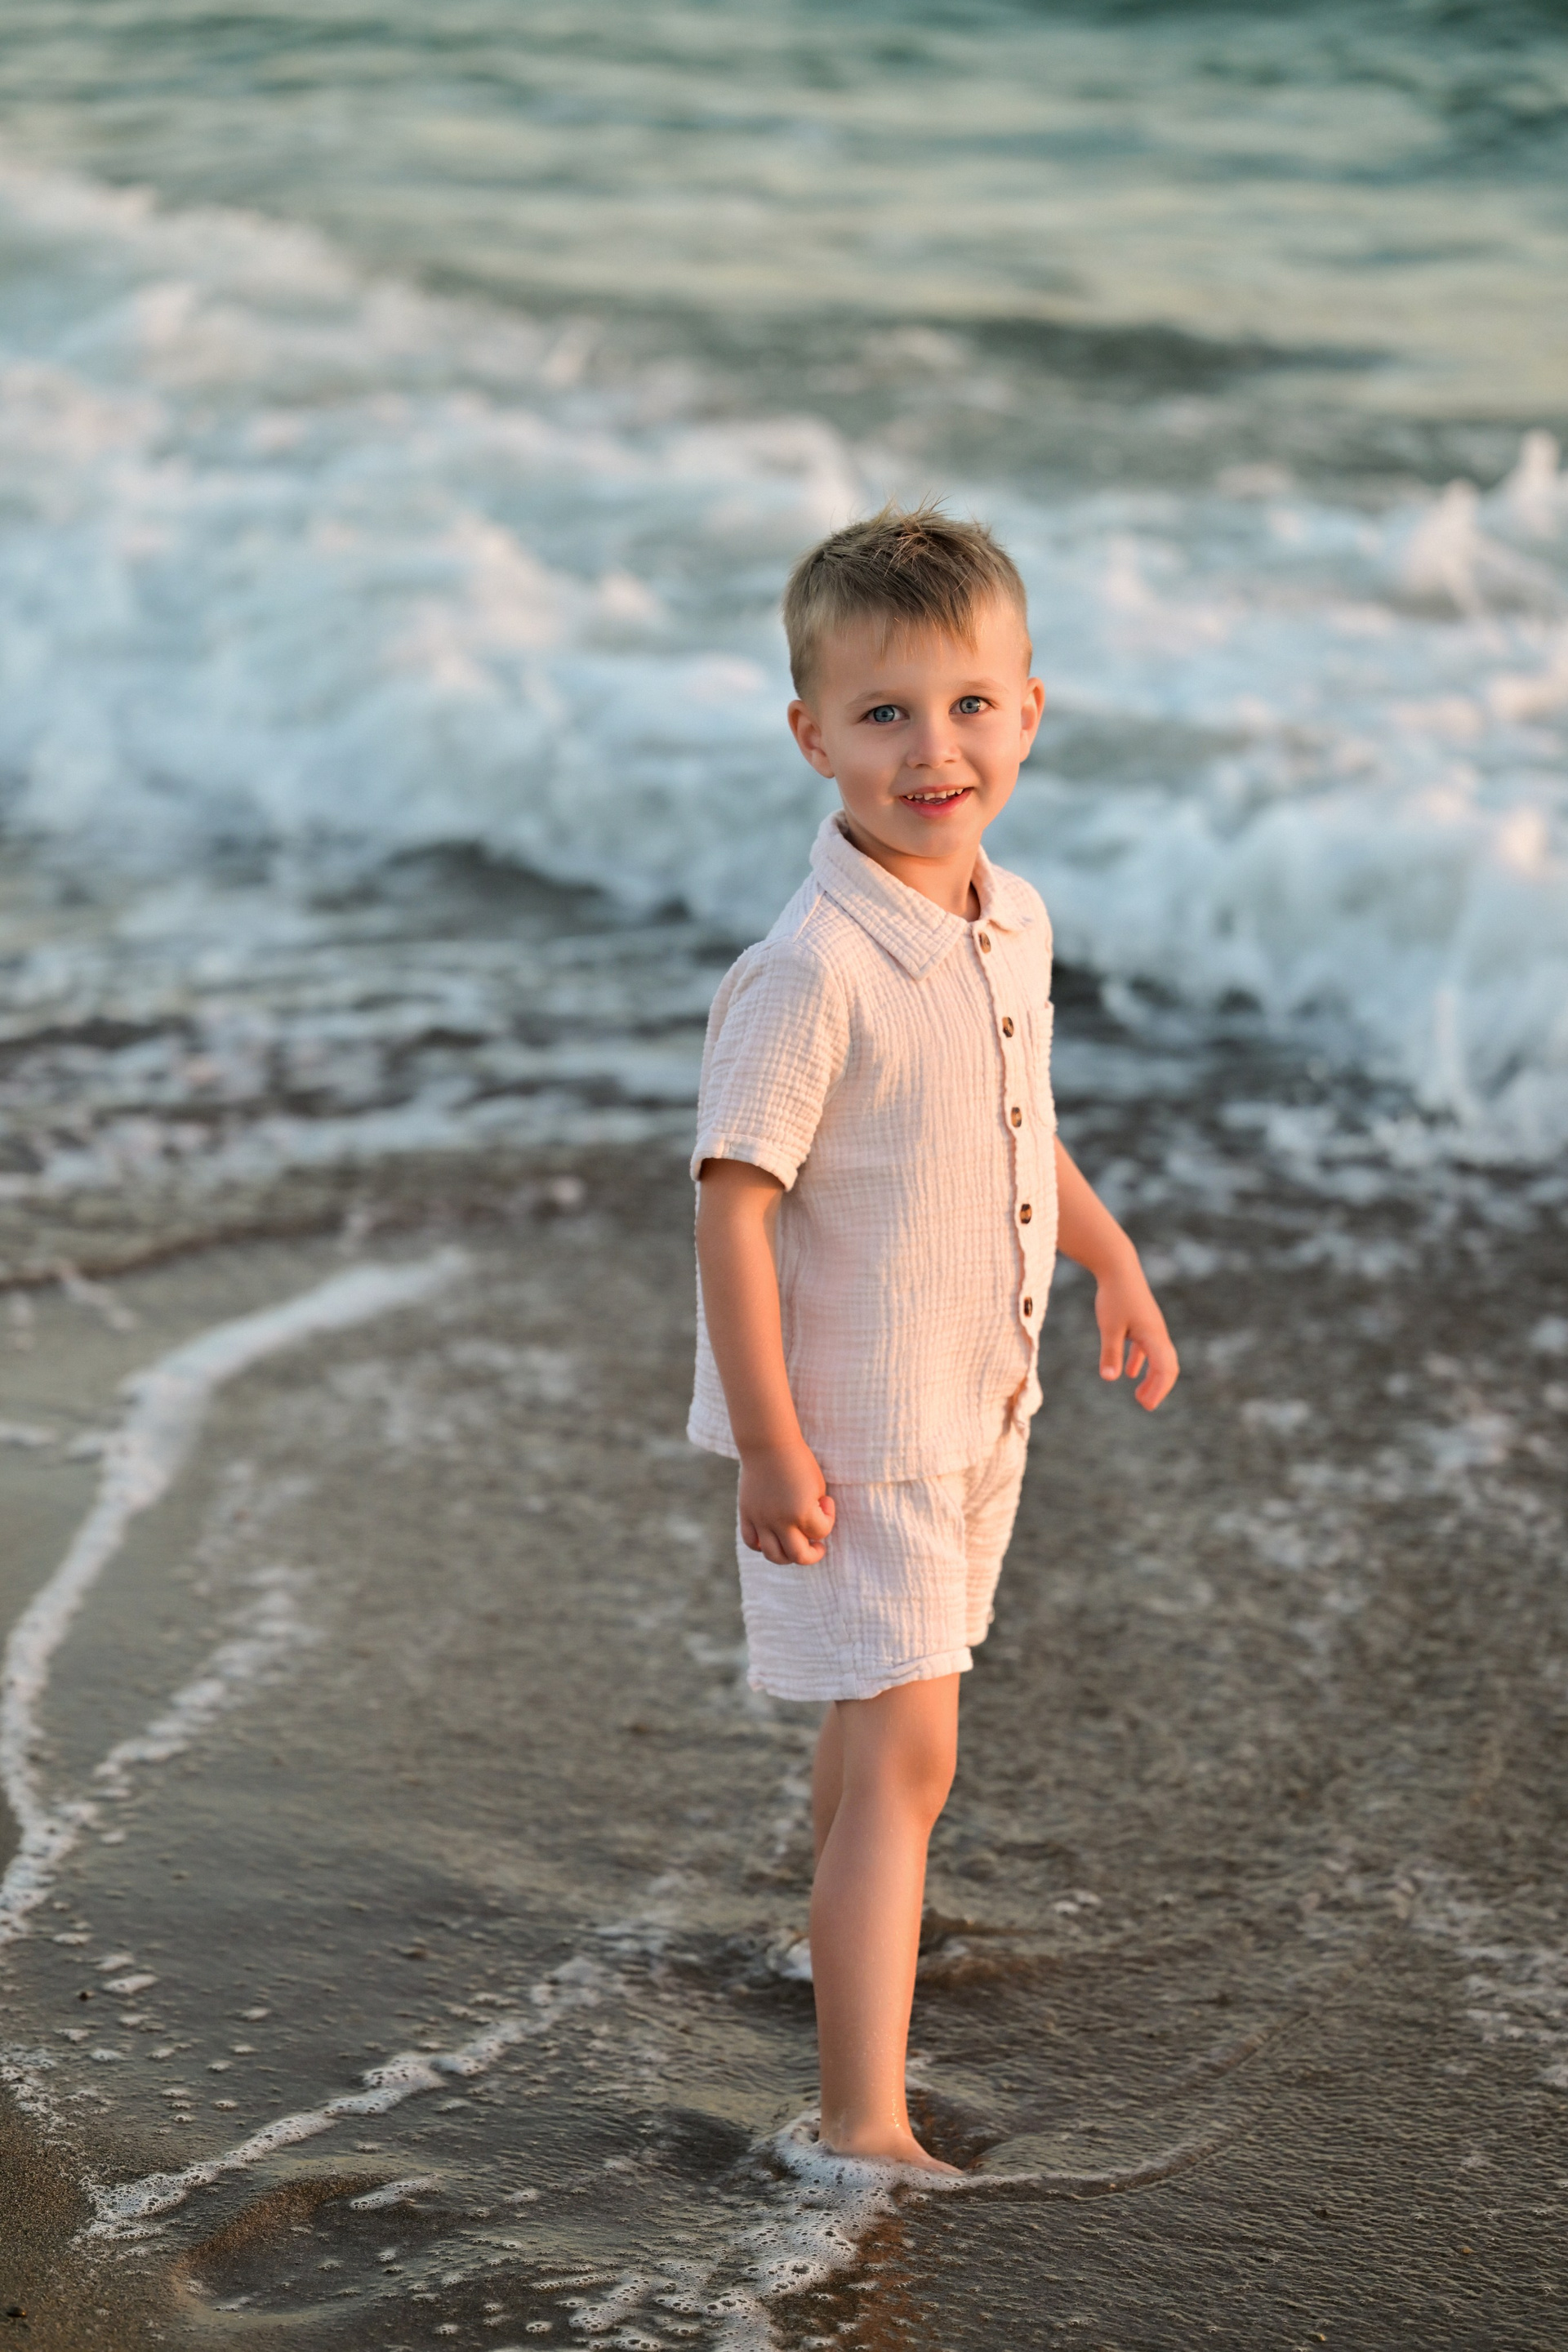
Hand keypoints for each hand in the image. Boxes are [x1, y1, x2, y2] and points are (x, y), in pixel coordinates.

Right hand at [739, 1440, 835, 1564]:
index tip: (825, 1502)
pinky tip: (772, 1537)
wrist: (769, 1444)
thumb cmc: (799, 1461)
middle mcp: (780, 1520)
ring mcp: (761, 1519)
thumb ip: (815, 1511)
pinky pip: (752, 1541)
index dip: (829, 1519)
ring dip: (787, 1556)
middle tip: (817, 1544)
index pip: (822, 1532)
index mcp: (802, 1512)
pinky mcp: (747, 1514)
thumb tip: (812, 1531)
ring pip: (773, 1555)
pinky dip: (762, 1545)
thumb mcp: (817, 1485)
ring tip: (794, 1545)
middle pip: (798, 1556)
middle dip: (812, 1554)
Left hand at [1095, 1260, 1178, 1410]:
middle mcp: (1158, 1333)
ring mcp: (1152, 1327)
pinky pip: (1147, 1348)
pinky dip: (1141, 1362)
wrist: (1117, 1266)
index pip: (1165, 1369)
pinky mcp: (1143, 1322)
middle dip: (1159, 1387)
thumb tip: (1110, 1378)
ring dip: (1152, 1377)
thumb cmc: (1114, 1296)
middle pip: (1167, 1366)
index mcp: (1153, 1336)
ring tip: (1139, 1395)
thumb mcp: (1109, 1327)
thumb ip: (1111, 1353)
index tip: (1147, 1405)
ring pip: (1158, 1358)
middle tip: (1145, 1405)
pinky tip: (1129, 1374)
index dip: (1159, 1390)